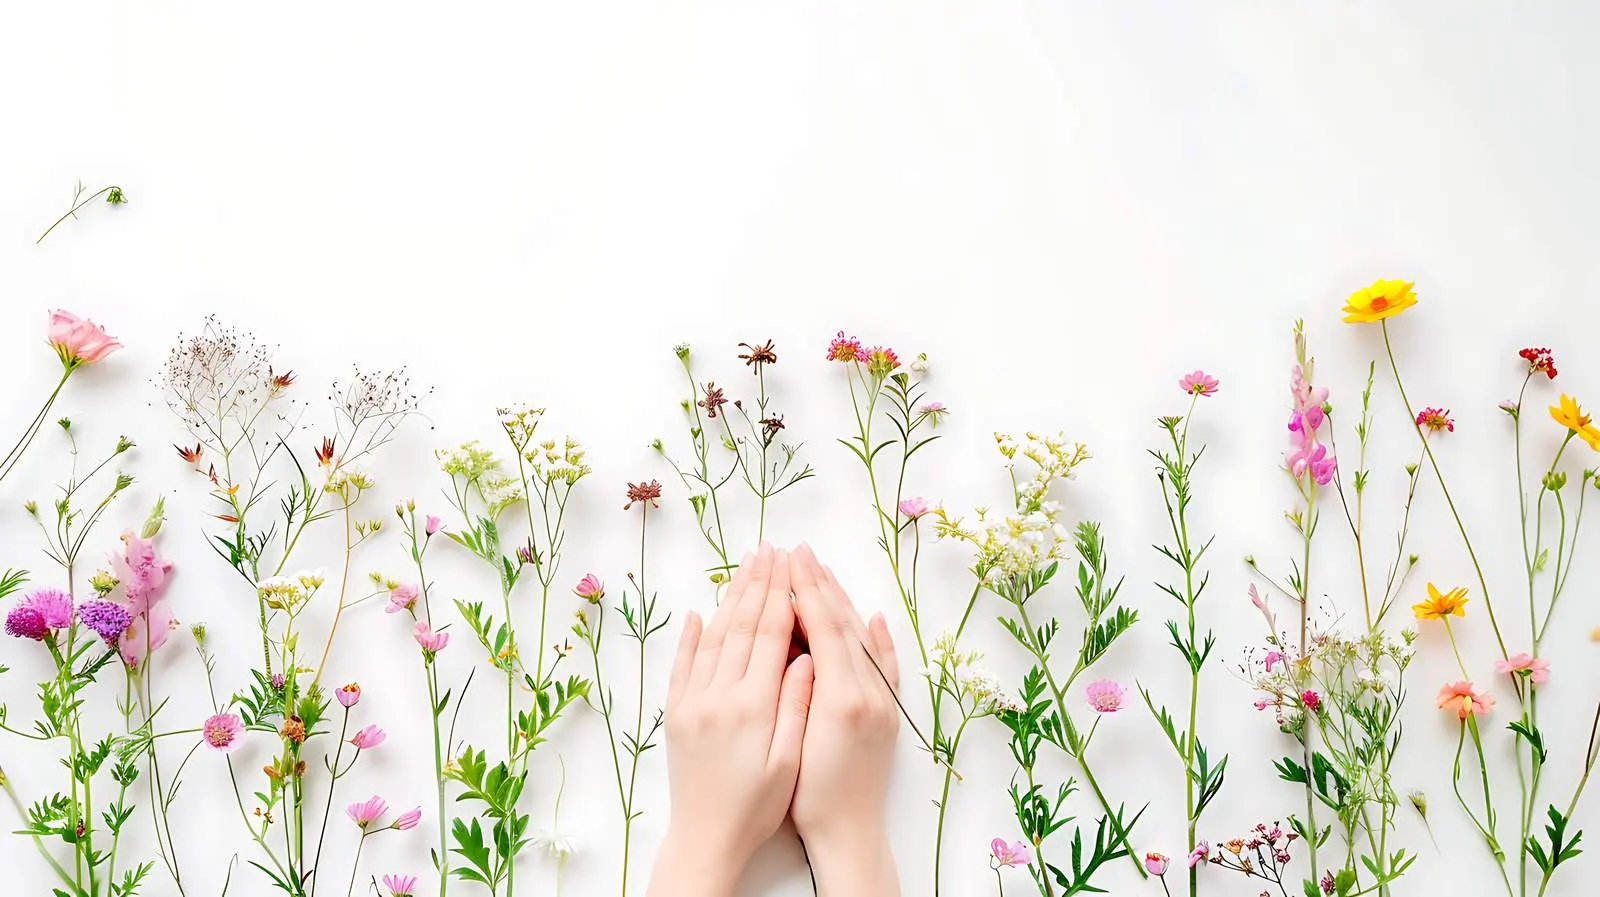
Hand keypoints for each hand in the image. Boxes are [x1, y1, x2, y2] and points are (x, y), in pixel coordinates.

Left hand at [647, 544, 813, 896]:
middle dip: (757, 585)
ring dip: (729, 599)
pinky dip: (690, 637)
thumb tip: (807, 655)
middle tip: (770, 551)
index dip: (782, 595)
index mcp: (752, 706)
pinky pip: (682, 666)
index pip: (769, 635)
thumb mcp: (788, 760)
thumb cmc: (756, 807)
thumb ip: (796, 704)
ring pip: (713, 638)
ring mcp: (692, 702)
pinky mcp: (675, 714)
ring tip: (744, 569)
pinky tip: (697, 614)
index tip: (791, 564)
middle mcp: (718, 696)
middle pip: (740, 627)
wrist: (706, 839)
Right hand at [789, 544, 901, 895]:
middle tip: (800, 551)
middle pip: (843, 625)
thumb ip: (798, 686)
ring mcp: (882, 701)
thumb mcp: (794, 738)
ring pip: (861, 638)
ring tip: (825, 570)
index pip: (822, 628)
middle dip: (820, 585)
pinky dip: (879, 638)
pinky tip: (873, 616)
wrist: (847, 833)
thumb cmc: (806, 796)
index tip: (788, 559)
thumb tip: (797, 637)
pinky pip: (887, 665)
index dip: (804, 591)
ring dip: (843, 601)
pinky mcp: (887, 713)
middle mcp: (869, 692)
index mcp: (841, 696)